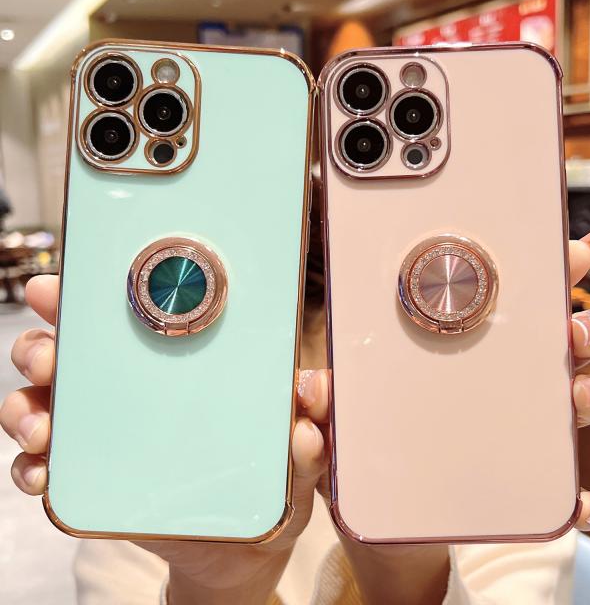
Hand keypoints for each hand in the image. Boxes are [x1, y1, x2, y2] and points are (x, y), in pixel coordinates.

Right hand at [1, 275, 329, 604]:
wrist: (244, 550)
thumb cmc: (270, 484)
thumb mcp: (297, 453)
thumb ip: (312, 424)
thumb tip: (312, 393)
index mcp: (183, 366)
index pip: (132, 318)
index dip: (91, 297)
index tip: (62, 288)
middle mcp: (136, 391)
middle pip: (73, 354)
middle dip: (45, 346)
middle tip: (47, 356)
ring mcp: (109, 436)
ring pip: (45, 404)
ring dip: (28, 406)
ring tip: (42, 424)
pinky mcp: (95, 481)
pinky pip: (47, 467)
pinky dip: (32, 467)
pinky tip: (42, 472)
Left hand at [314, 232, 589, 604]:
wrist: (384, 527)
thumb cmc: (368, 455)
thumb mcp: (343, 421)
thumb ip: (328, 403)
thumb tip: (312, 386)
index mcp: (463, 353)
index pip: (511, 304)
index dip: (545, 274)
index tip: (568, 250)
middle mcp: (501, 385)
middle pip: (558, 344)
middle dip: (581, 326)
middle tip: (573, 326)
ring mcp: (520, 434)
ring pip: (575, 401)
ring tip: (578, 394)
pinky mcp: (525, 487)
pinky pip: (565, 490)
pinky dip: (579, 497)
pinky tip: (576, 500)